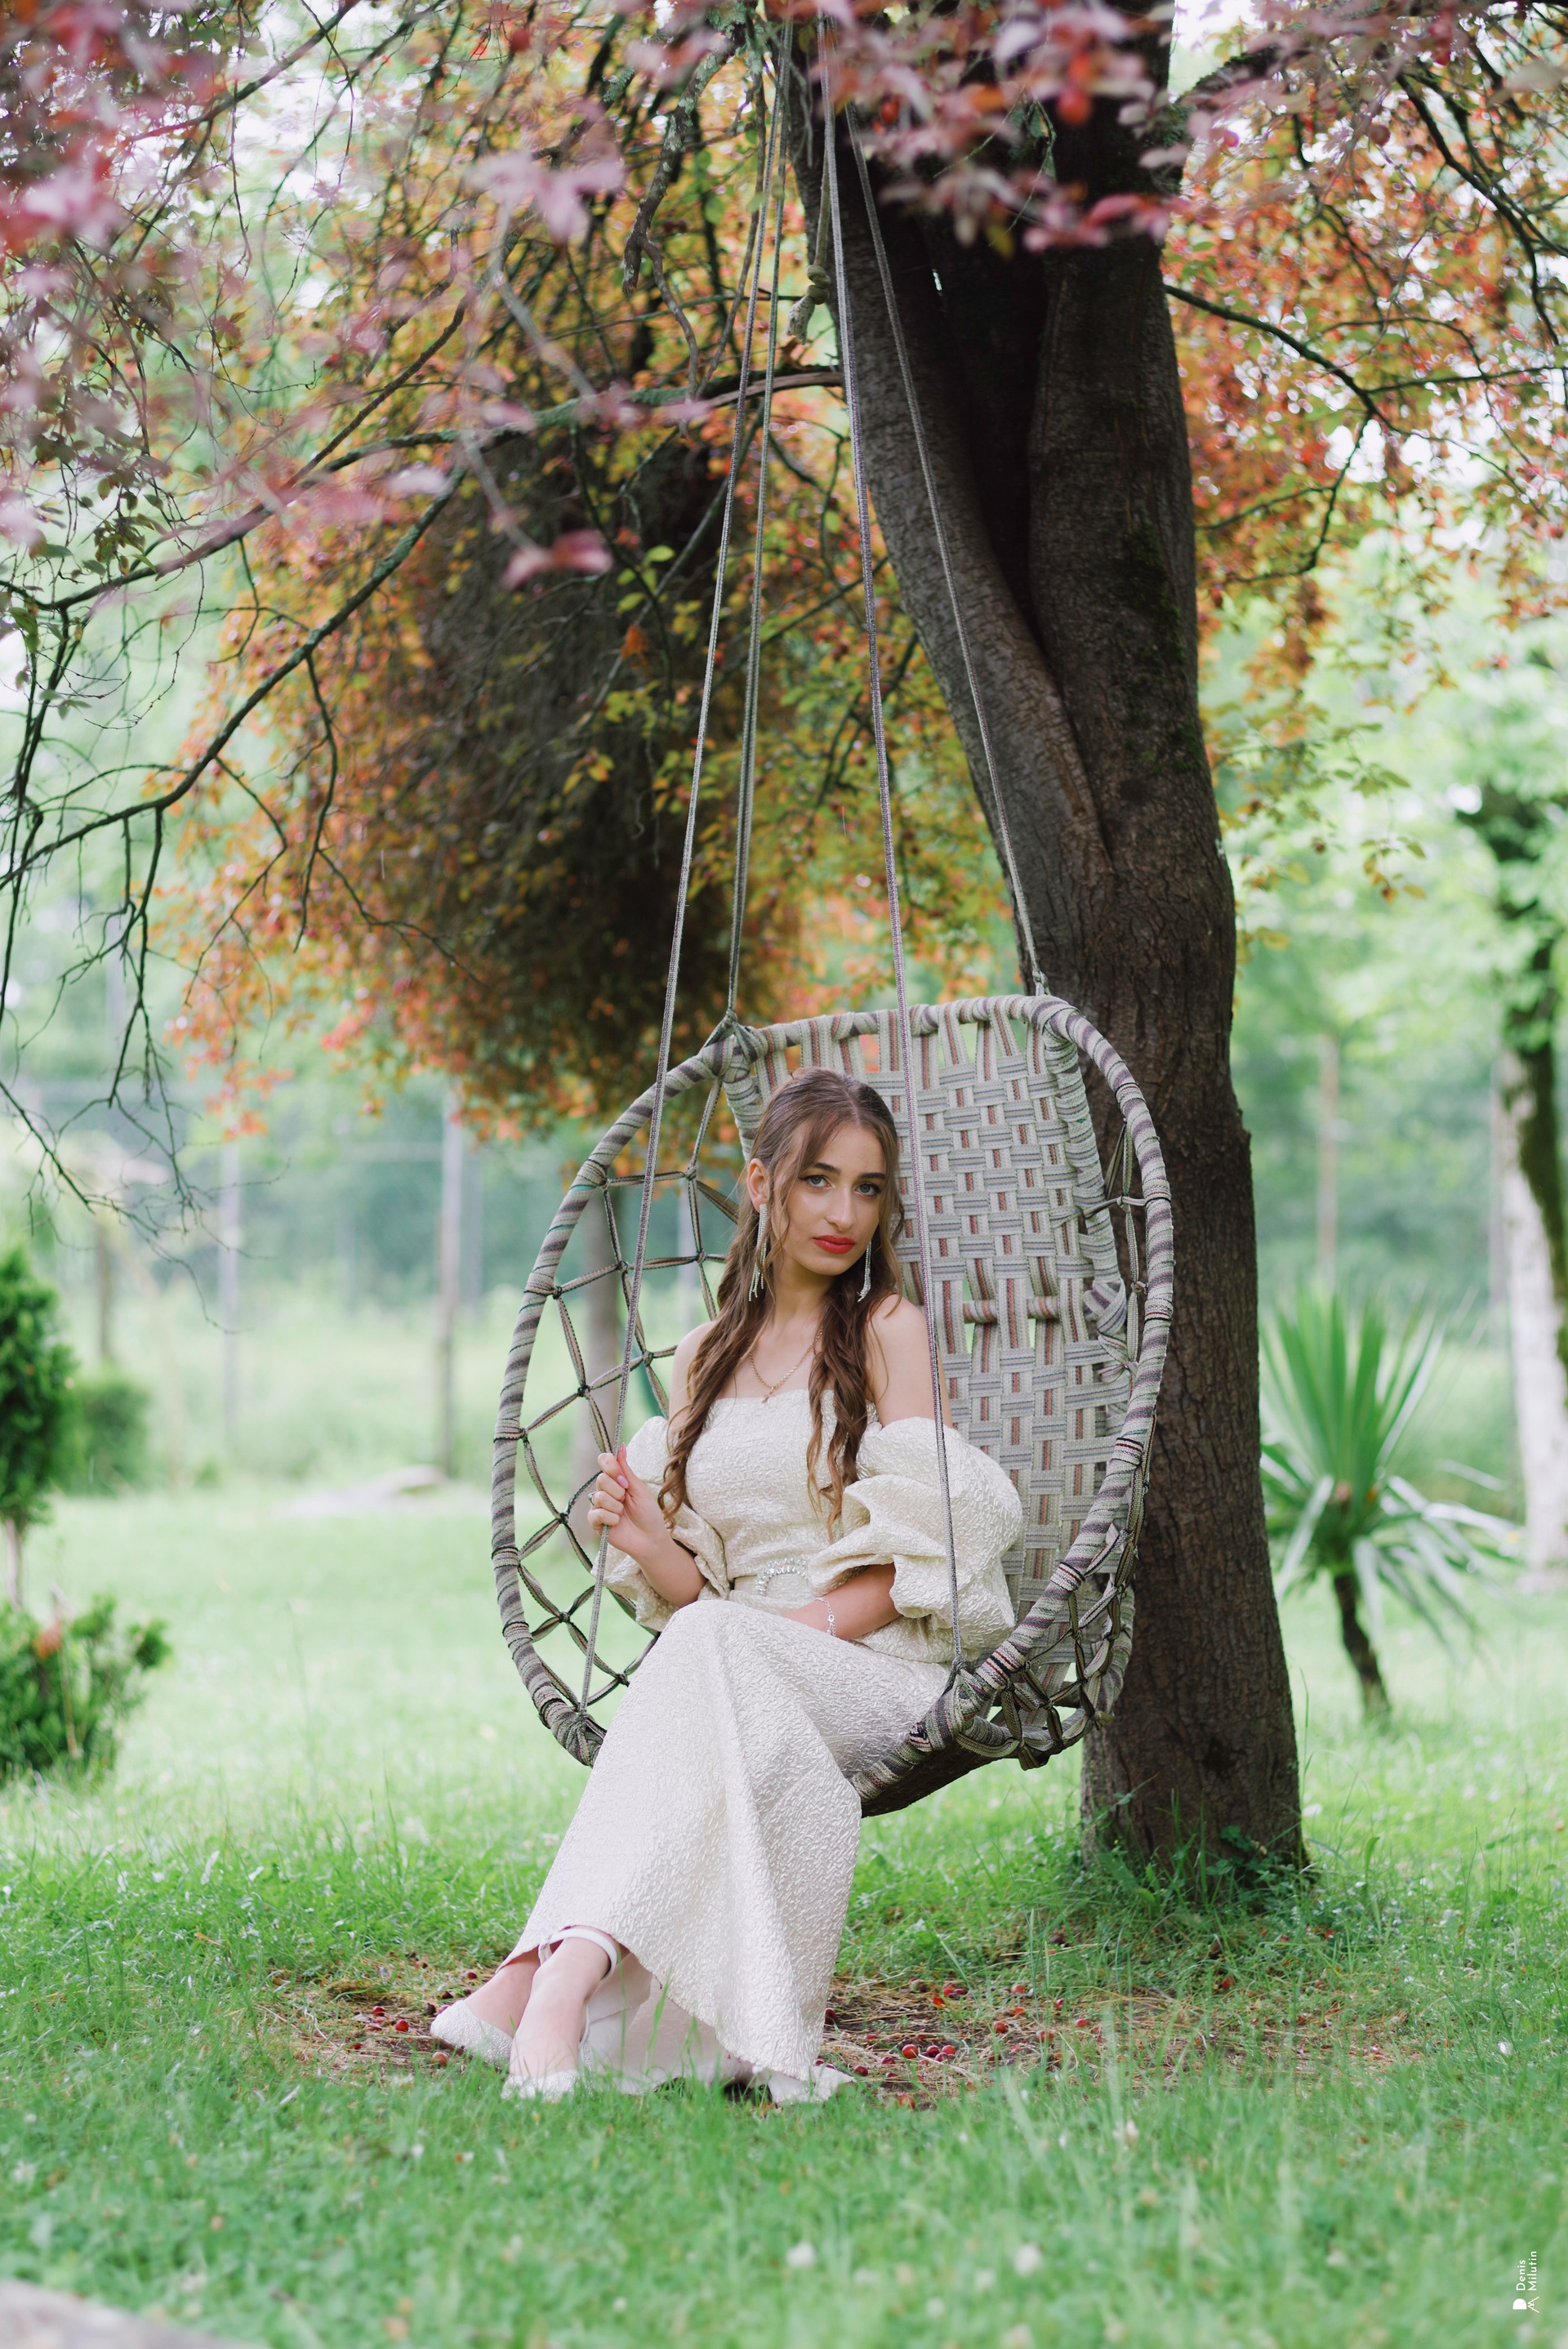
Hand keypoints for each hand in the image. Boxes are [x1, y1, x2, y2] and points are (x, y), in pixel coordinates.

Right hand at [586, 1446, 667, 1566]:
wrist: (650, 1538)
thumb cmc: (648, 1513)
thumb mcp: (639, 1489)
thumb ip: (626, 1469)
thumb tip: (621, 1446)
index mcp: (616, 1480)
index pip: (603, 1461)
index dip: (611, 1467)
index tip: (624, 1480)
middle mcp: (605, 1490)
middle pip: (601, 1479)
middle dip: (618, 1491)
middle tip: (627, 1500)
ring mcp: (599, 1506)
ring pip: (598, 1496)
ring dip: (616, 1506)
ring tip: (623, 1514)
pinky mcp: (595, 1522)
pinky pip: (596, 1513)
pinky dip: (610, 1518)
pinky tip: (617, 1522)